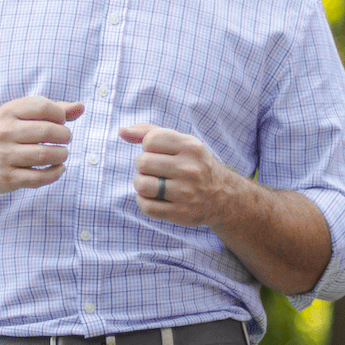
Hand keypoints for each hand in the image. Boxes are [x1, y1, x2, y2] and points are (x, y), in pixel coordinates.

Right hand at [0, 96, 84, 193]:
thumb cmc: (6, 132)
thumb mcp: (22, 115)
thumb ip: (53, 109)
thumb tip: (81, 107)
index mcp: (7, 112)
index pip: (43, 107)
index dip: (60, 115)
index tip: (61, 122)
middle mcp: (3, 133)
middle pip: (47, 131)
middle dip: (65, 136)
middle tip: (65, 139)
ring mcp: (4, 156)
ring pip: (45, 156)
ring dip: (62, 155)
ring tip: (62, 154)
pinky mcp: (7, 178)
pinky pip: (39, 178)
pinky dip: (55, 173)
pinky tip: (58, 169)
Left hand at [125, 123, 244, 227]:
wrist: (222, 196)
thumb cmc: (192, 164)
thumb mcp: (179, 142)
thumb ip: (149, 132)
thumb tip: (122, 131)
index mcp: (190, 147)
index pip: (150, 140)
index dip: (148, 146)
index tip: (158, 152)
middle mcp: (190, 169)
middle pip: (142, 162)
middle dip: (143, 166)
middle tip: (155, 170)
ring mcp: (186, 193)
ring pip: (142, 185)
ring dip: (141, 184)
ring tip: (152, 184)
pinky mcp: (180, 213)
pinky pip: (146, 206)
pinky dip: (144, 201)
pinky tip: (155, 198)